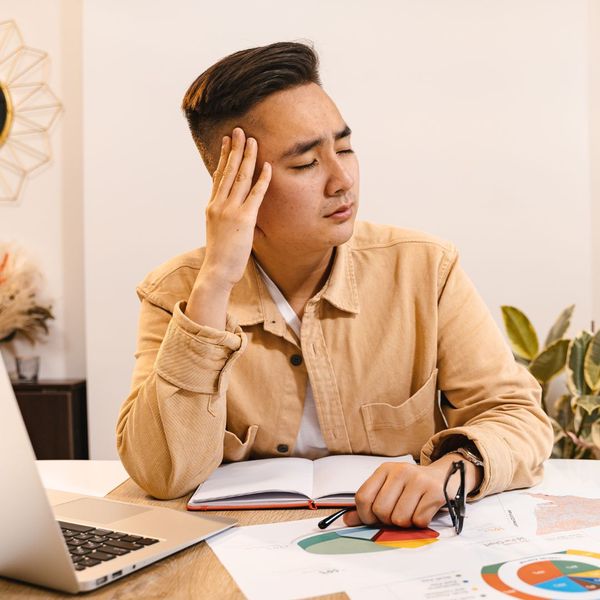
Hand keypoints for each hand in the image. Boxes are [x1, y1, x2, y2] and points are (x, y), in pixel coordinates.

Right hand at [201, 127, 271, 289]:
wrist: (217, 270)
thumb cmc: (220, 255)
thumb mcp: (217, 230)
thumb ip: (222, 215)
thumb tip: (227, 208)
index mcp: (212, 206)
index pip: (219, 176)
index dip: (224, 157)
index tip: (227, 141)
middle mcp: (219, 204)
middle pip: (228, 171)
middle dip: (235, 149)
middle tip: (239, 131)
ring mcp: (230, 211)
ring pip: (240, 178)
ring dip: (247, 158)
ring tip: (252, 141)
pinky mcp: (244, 219)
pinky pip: (255, 195)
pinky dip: (262, 180)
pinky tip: (267, 166)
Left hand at [343, 454, 482, 528]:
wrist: (446, 475)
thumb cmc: (412, 486)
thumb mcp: (389, 488)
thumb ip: (368, 504)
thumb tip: (347, 521)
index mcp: (384, 469)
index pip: (363, 497)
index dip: (365, 515)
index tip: (373, 520)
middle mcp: (400, 471)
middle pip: (381, 511)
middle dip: (388, 521)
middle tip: (397, 515)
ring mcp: (418, 480)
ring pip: (400, 519)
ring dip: (405, 523)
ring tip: (412, 511)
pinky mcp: (435, 492)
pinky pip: (419, 521)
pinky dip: (420, 523)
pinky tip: (424, 511)